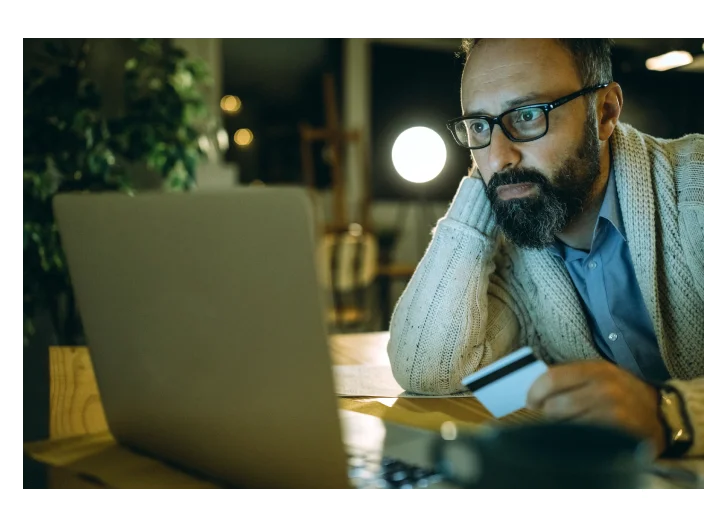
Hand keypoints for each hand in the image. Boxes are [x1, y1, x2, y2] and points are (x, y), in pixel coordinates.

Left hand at [526, 360, 665, 456]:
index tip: (530, 401)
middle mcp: (604, 388)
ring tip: (569, 425)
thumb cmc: (621, 391)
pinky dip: (577, 439)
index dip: (535, 392)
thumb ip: (570, 377)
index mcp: (595, 369)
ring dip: (561, 428)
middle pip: (555, 406)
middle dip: (547, 414)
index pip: (552, 378)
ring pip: (566, 425)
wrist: (661, 412)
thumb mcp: (599, 374)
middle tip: (549, 416)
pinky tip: (582, 435)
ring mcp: (613, 411)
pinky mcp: (618, 432)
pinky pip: (583, 438)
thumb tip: (535, 387)